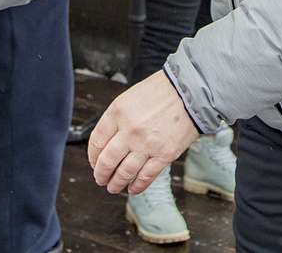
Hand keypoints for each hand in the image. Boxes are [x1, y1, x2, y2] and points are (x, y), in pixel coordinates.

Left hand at [87, 71, 199, 194]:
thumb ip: (116, 120)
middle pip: (107, 160)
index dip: (92, 155)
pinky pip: (146, 176)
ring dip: (116, 183)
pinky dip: (137, 186)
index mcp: (118, 112)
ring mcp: (147, 144)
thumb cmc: (158, 93)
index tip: (93, 161)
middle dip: (101, 174)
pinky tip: (132, 188)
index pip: (97, 141)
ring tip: (113, 187)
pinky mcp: (164, 155)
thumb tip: (106, 143)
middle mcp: (130, 130)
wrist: (188, 93)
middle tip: (100, 179)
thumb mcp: (128, 99)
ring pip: (125, 172)